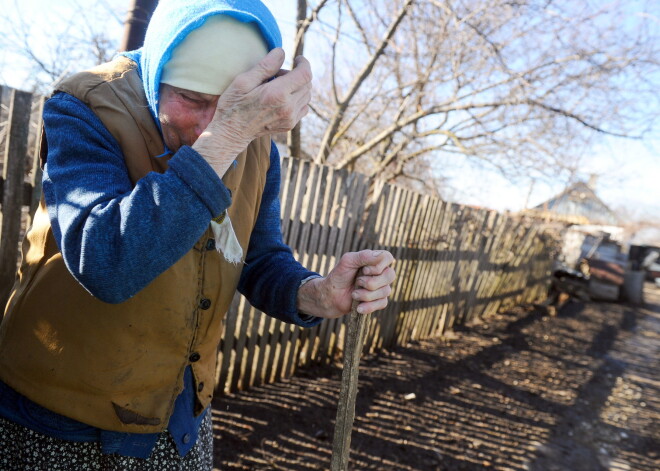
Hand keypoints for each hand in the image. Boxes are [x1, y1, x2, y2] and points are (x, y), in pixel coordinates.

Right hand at [193, 48, 311, 163]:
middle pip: (307, 84)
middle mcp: (288, 108)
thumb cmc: (234, 105)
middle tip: (278, 74)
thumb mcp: (243, 81)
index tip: (296, 59)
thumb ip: (265, 66)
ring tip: (278, 86)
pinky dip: (297, 98)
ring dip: (297, 86)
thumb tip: (282, 52)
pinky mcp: (290, 125)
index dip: (304, 63)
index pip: (305, 74)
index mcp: (277, 94)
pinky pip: (303, 107)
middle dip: (297, 74)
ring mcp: (290, 119)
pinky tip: (282, 98)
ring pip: (307, 95)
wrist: (231, 133)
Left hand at [297, 250, 395, 318]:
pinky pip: (382, 303)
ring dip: (366, 294)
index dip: (378, 266)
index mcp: (375, 261)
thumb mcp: (348, 261)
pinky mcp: (378, 301)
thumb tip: (382, 256)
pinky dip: (368, 306)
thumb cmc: (339, 276)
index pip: (387, 257)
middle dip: (371, 282)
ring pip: (385, 291)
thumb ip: (363, 256)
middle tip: (357, 282)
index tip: (364, 270)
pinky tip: (358, 307)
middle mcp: (381, 273)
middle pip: (390, 275)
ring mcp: (381, 287)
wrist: (331, 296)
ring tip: (353, 294)